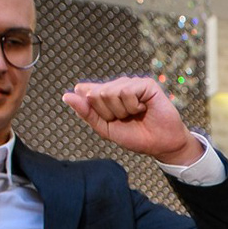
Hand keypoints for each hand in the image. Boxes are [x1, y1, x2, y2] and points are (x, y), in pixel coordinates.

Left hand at [62, 77, 201, 164]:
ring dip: (122, 111)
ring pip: (110, 92)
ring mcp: (132, 83)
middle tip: (125, 119)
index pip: (85, 92)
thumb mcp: (105, 128)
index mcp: (106, 94)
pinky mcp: (146, 84)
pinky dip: (133, 106)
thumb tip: (66, 95)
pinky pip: (126, 91)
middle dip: (108, 113)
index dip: (94, 110)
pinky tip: (144, 108)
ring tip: (135, 114)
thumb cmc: (136, 137)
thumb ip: (86, 112)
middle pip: (96, 94)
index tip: (109, 120)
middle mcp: (117, 85)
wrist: (161, 144)